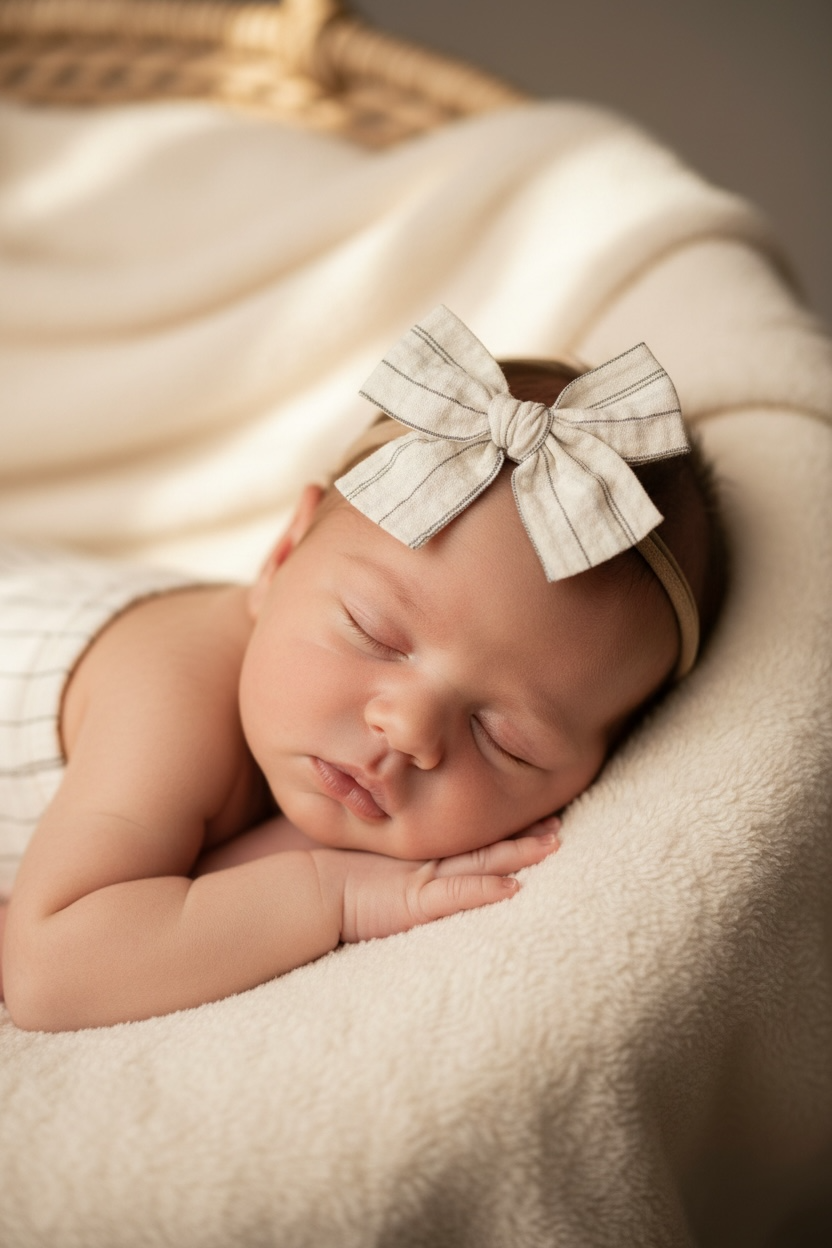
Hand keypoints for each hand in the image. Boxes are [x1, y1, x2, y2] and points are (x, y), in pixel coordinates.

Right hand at [317, 816, 560, 944]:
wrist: (295, 891)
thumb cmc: (313, 867)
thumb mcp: (351, 847)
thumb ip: (370, 824)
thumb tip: (380, 800)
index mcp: (410, 847)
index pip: (463, 832)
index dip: (496, 820)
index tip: (528, 807)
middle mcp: (420, 859)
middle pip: (481, 842)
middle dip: (520, 831)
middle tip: (557, 817)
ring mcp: (419, 879)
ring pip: (480, 863)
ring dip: (517, 854)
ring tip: (553, 843)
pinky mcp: (413, 903)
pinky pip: (456, 896)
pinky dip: (485, 892)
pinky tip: (514, 888)